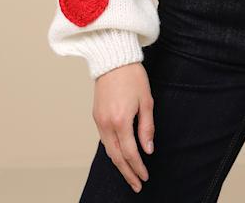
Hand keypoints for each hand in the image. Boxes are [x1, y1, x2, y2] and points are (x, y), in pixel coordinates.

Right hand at [92, 62, 154, 192]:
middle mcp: (107, 124)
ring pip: (108, 150)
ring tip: (129, 174)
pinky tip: (120, 155)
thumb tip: (148, 149)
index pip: (130, 153)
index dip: (138, 167)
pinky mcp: (96, 116)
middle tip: (137, 184)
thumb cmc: (132, 76)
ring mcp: (99, 121)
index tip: (145, 176)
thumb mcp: (146, 100)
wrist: (113, 59)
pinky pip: (104, 140)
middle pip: (117, 157)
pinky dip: (112, 151)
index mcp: (121, 121)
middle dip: (127, 173)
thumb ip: (147, 127)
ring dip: (119, 164)